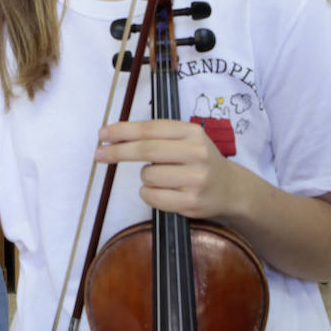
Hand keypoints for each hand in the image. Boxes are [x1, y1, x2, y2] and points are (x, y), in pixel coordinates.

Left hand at [94, 119, 246, 220]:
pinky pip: (152, 197)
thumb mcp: (186, 139)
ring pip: (148, 176)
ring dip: (145, 178)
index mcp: (192, 132)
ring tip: (162, 178)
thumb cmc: (199, 161)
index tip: (102, 135)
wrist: (231, 189)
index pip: (150, 129)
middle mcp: (197, 153)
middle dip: (118, 152)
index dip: (122, 131)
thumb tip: (114, 136)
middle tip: (99, 155)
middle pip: (146, 150)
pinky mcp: (191, 202)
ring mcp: (196, 179)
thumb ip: (157, 136)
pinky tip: (162, 191)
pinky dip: (148, 194)